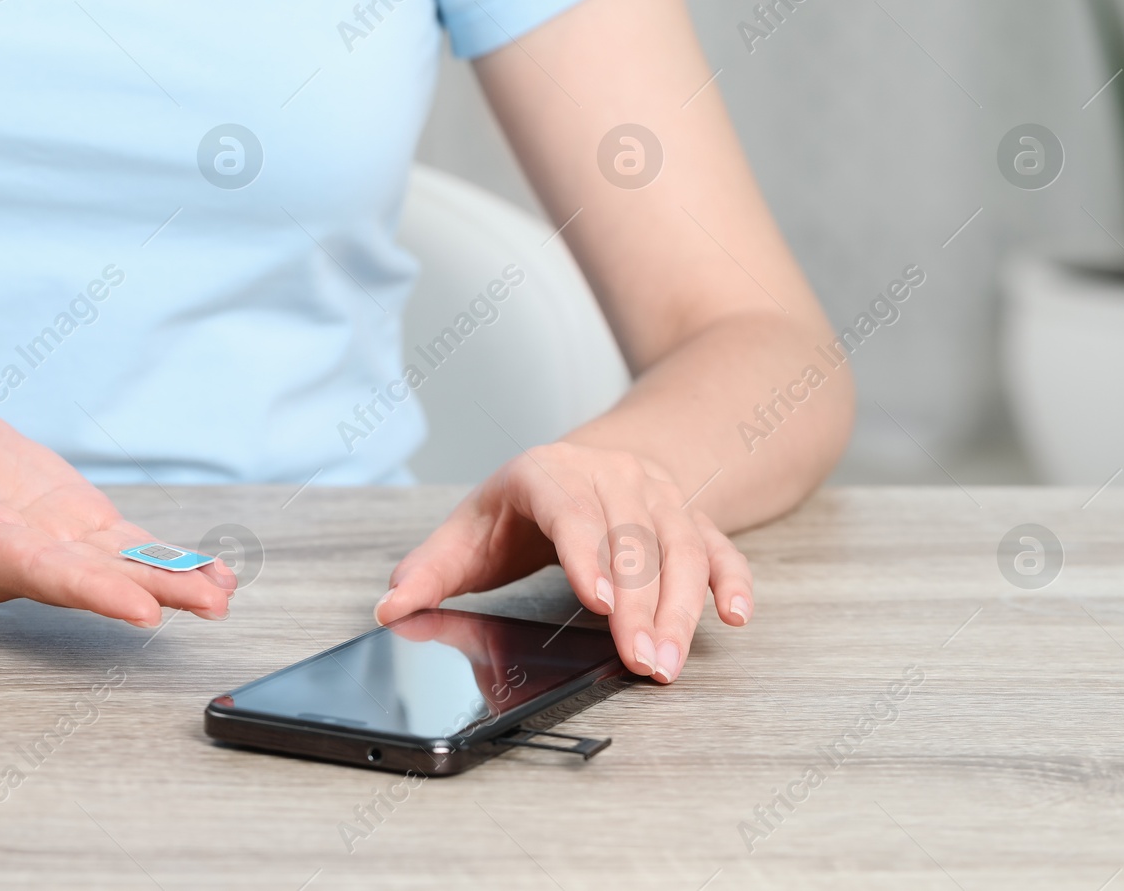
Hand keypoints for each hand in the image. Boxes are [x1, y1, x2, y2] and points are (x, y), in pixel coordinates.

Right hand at [0, 365, 234, 624]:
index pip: (35, 570)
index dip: (90, 590)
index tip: (139, 607)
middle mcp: (14, 555)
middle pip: (89, 582)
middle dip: (151, 594)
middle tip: (208, 605)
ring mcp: (50, 544)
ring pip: (117, 571)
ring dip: (173, 583)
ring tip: (224, 594)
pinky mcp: (74, 526)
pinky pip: (126, 550)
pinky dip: (169, 561)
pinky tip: (213, 573)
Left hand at [374, 443, 751, 682]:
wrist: (591, 461)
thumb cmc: (524, 506)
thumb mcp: (470, 529)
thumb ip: (429, 570)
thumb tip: (389, 608)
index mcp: (548, 475)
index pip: (572, 511)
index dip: (586, 554)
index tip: (598, 601)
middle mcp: (610, 477)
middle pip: (632, 539)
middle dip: (639, 606)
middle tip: (641, 662)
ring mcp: (657, 495)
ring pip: (679, 548)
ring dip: (681, 607)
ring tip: (670, 662)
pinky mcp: (691, 518)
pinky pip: (718, 547)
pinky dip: (730, 579)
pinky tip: (735, 615)